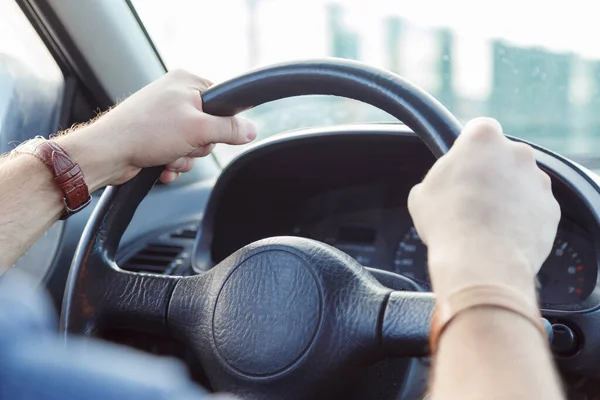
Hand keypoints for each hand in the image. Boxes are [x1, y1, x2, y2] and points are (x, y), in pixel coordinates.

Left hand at [55, 69, 255, 187]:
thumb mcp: (198, 129)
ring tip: (168, 156)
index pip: (222, 101)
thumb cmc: (145, 132)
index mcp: (186, 82)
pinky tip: (162, 165)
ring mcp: (164, 117)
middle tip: (184, 145)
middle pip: (210, 127)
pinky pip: (179, 153)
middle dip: (199, 145)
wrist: (108, 154)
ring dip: (185, 158)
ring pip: (194, 145)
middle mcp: (175, 96)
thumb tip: (251, 130)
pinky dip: (174, 163)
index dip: (221, 122)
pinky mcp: (155, 137)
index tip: (210, 132)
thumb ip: (229, 129)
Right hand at [408, 118, 560, 299]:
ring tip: (486, 222)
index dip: (469, 147)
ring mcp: (538, 181)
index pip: (478, 128)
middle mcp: (517, 153)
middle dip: (490, 172)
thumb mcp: (422, 194)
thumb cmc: (448, 223)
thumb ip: (439, 177)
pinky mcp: (551, 209)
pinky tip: (501, 235)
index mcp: (483, 139)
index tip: (462, 163)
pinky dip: (522, 218)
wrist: (481, 261)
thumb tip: (444, 186)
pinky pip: (534, 208)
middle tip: (470, 196)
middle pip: (503, 155)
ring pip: (521, 182)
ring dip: (507, 195)